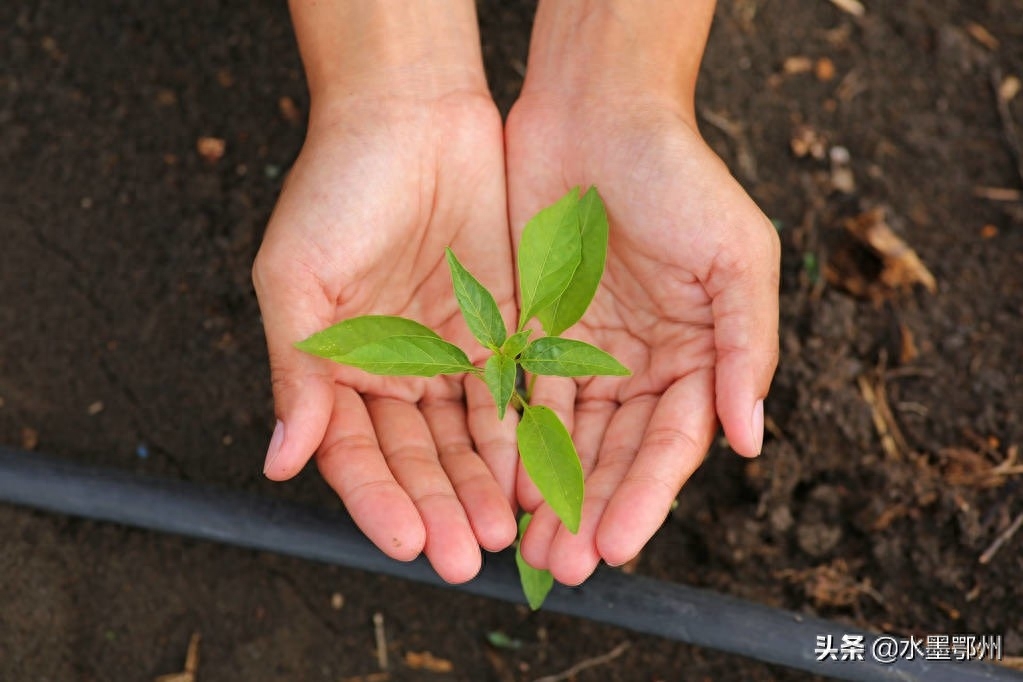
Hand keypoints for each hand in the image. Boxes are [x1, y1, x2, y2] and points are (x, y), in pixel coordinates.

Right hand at [252, 91, 518, 582]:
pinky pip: (513, 393)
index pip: (357, 454)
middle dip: (441, 507)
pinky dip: (523, 436)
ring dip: (485, 485)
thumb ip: (297, 370)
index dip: (379, 500)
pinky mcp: (501, 330)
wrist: (412, 112)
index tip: (404, 542)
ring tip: (506, 531)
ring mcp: (450, 354)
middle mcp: (395, 371)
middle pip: (419, 459)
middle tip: (465, 555)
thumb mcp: (298, 277)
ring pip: (469, 438)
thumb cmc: (339, 185)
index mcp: (336, 366)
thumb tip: (282, 459)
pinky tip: (536, 474)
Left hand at [505, 89, 779, 584]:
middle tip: (562, 564)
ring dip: (549, 493)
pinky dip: (512, 442)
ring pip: (567, 440)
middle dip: (590, 510)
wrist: (598, 112)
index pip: (672, 445)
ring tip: (528, 546)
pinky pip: (522, 399)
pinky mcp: (534, 335)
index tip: (618, 543)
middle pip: (615, 456)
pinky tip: (497, 482)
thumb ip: (746, 348)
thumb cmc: (679, 176)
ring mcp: (587, 355)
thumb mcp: (735, 257)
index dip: (646, 496)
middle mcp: (643, 367)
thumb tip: (753, 439)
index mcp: (698, 358)